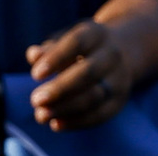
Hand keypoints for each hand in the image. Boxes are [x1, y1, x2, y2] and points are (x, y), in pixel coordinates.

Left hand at [28, 14, 141, 131]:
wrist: (124, 52)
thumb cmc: (83, 47)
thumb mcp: (68, 40)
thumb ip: (50, 48)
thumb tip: (33, 55)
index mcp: (96, 34)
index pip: (77, 43)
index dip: (56, 58)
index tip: (35, 75)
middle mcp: (111, 56)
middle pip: (88, 73)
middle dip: (60, 89)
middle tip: (35, 100)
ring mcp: (118, 80)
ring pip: (94, 97)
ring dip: (65, 108)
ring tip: (40, 115)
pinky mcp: (118, 102)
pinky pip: (98, 115)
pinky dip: (76, 122)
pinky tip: (55, 124)